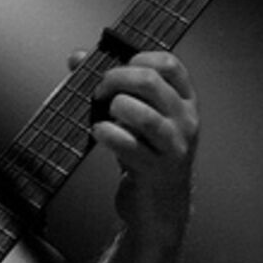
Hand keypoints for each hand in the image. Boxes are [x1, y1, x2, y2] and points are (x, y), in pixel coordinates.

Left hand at [86, 50, 198, 238]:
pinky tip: (99, 132)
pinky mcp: (156, 170)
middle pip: (151, 82)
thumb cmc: (146, 154)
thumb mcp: (135, 117)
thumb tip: (77, 57)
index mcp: (184, 100)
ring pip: (145, 115)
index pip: (169, 64)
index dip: (137, 57)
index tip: (117, 67)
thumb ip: (111, 86)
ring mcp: (174, 146)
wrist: (158, 204)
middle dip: (115, 79)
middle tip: (98, 91)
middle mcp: (185, 120)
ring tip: (103, 115)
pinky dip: (108, 134)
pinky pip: (130, 146)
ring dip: (115, 108)